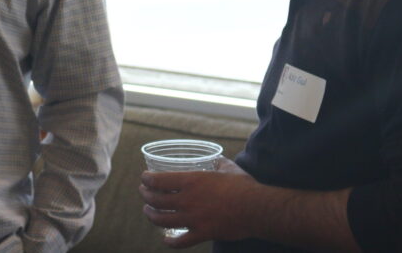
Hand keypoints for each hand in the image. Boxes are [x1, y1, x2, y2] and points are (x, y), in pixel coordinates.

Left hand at [139, 157, 258, 247]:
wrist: (257, 209)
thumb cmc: (243, 186)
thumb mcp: (227, 168)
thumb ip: (218, 163)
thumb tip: (217, 159)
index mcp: (190, 181)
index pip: (158, 180)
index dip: (146, 179)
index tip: (144, 178)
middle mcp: (187, 200)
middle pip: (156, 200)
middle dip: (146, 196)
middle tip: (144, 193)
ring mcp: (193, 219)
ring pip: (162, 220)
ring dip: (151, 216)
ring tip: (148, 212)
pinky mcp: (202, 234)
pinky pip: (181, 241)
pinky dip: (170, 242)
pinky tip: (165, 240)